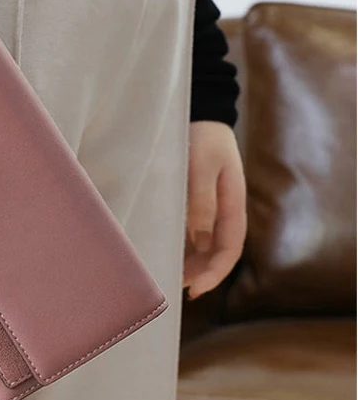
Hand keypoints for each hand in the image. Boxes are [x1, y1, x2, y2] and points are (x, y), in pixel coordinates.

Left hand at [183, 120, 246, 298]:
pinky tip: (166, 249)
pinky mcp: (195, 198)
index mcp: (232, 204)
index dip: (214, 272)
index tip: (194, 288)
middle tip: (176, 286)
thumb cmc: (202, 137)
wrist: (200, 111)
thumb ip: (201, 201)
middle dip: (200, 272)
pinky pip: (191, 229)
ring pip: (203, 243)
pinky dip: (182, 243)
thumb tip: (200, 239)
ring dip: (190, 261)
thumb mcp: (202, 167)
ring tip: (169, 274)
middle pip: (216, 251)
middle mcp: (223, 209)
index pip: (229, 248)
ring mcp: (210, 204)